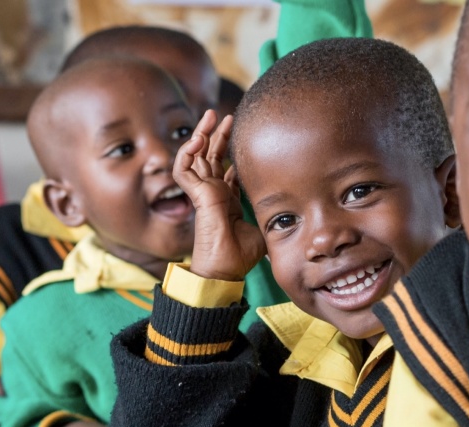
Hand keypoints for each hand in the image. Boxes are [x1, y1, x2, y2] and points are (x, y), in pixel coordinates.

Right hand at [175, 110, 265, 281]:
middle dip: (218, 135)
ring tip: (210, 115)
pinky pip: (183, 169)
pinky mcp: (197, 195)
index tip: (239, 135)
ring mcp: (204, 194)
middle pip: (211, 157)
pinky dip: (187, 152)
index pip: (225, 171)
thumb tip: (284, 206)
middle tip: (225, 115)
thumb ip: (266, 211)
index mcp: (227, 201)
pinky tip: (198, 138)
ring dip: (202, 135)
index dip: (230, 153)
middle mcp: (214, 194)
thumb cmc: (241, 256)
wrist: (226, 269)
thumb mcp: (262, 227)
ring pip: (196, 157)